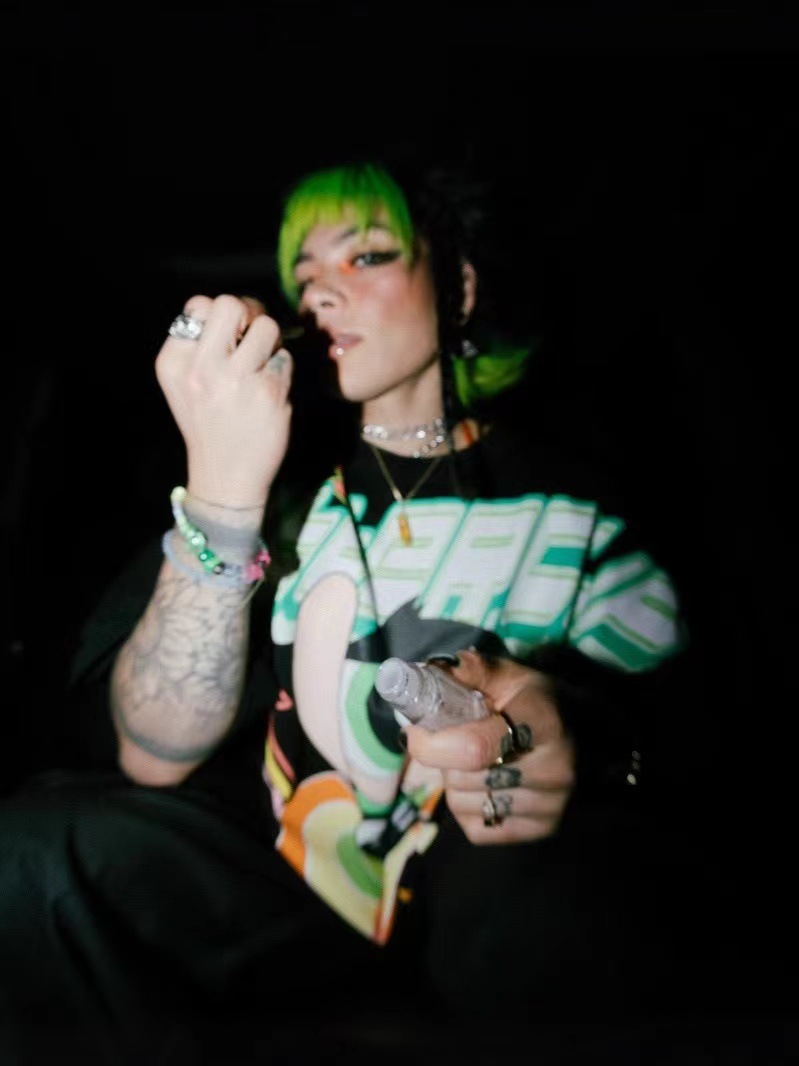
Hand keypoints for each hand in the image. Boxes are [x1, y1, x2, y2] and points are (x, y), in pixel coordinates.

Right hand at [156, 294, 292, 506]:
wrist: (225, 476)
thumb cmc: (208, 423)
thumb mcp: (185, 384)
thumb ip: (201, 346)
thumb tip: (241, 308)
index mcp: (175, 363)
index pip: (198, 305)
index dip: (219, 314)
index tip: (227, 335)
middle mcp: (202, 368)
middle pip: (231, 304)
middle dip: (248, 312)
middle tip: (252, 334)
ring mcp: (237, 380)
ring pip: (267, 326)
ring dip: (271, 341)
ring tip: (262, 363)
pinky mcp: (269, 393)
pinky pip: (285, 357)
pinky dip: (282, 369)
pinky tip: (270, 389)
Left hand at [404, 649, 575, 844]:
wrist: (586, 735)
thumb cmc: (538, 701)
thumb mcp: (510, 676)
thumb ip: (470, 671)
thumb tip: (422, 674)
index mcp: (544, 722)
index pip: (473, 748)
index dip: (432, 743)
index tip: (416, 731)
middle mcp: (554, 769)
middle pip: (462, 777)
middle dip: (445, 757)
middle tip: (457, 739)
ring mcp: (551, 805)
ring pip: (464, 803)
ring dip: (456, 782)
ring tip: (476, 762)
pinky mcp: (542, 831)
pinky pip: (477, 828)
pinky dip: (469, 808)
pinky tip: (487, 785)